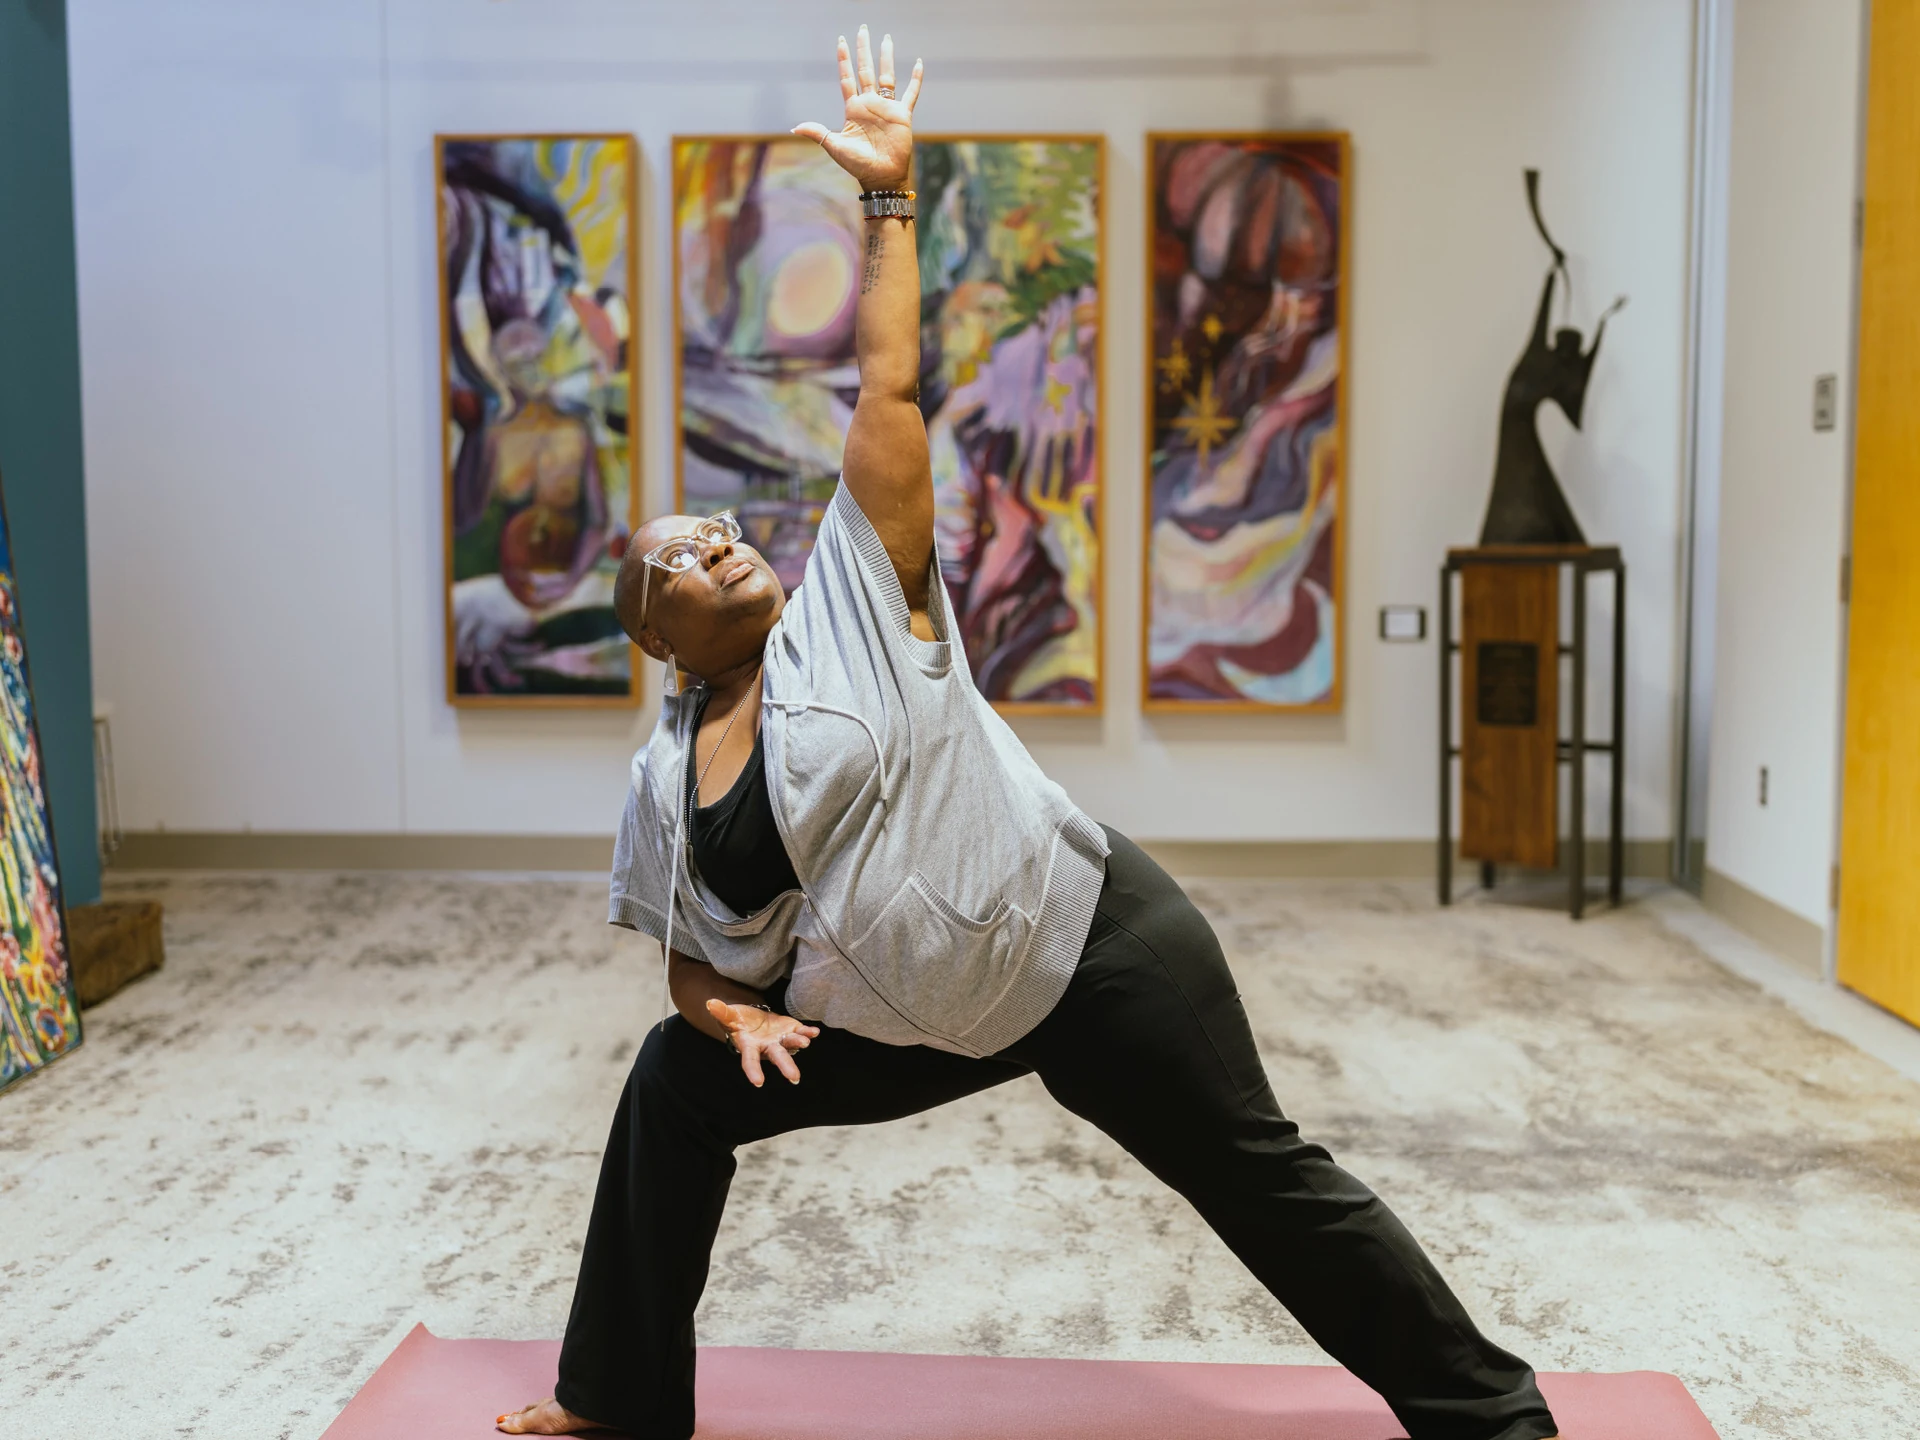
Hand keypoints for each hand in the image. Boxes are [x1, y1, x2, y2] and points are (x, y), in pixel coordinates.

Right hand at [707, 999, 821, 1086]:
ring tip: (806, 1042)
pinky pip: (800, 1032)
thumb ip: (722, 1012)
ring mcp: (780, 1040)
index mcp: (750, 1046)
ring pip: (790, 1044)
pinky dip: (808, 1032)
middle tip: (794, 1078)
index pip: (750, 1060)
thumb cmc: (738, 1021)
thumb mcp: (729, 1016)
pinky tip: (815, 1032)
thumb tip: (710, 1003)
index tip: (758, 1082)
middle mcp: (767, 1047)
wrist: (753, 1019)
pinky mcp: (790, 1029)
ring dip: (798, 1042)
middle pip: (777, 1057)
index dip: (753, 1070)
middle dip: (786, 1066)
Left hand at [791, 25, 922, 190]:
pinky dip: (915, 79)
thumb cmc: (857, 164)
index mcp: (853, 108)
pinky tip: (918, 63)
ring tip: (886, 38)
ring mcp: (886, 108)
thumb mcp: (834, 146)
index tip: (841, 41)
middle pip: (865, 70)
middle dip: (863, 50)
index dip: (844, 60)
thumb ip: (817, 132)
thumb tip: (794, 128)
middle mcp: (869, 104)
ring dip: (886, 57)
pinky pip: (911, 93)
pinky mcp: (902, 115)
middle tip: (862, 30)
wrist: (881, 177)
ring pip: (887, 76)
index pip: (847, 78)